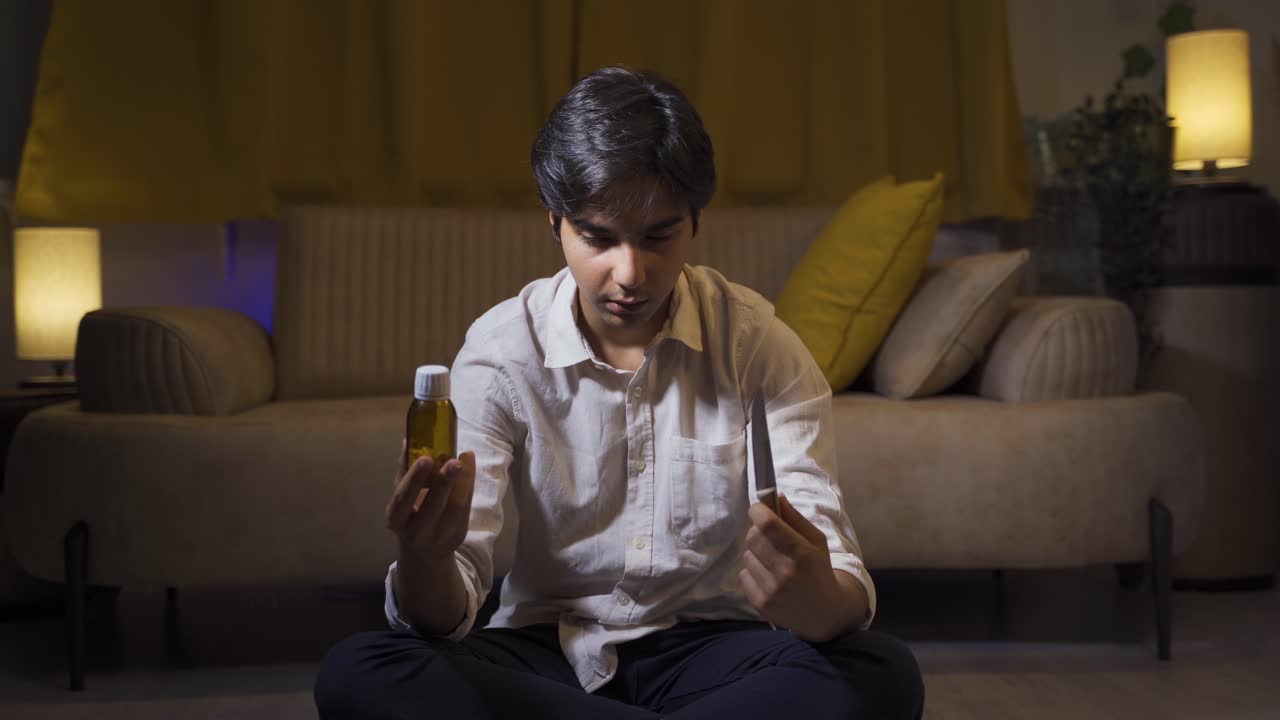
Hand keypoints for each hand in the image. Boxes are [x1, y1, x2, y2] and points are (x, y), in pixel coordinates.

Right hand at [386, 439, 475, 565]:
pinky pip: (466, 508)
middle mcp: (416, 531)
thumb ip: (404, 471)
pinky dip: (468, 486)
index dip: (414, 479)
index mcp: (396, 519)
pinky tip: (469, 468)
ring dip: (463, 481)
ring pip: (455, 507)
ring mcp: (440, 535)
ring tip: (465, 459)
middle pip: (433, 506)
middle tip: (454, 461)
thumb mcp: (402, 498)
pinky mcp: (458, 535)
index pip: (404, 499)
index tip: (426, 458)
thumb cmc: (410, 516)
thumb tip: (408, 439)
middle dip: (444, 482)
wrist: (424, 553)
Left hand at [740, 493, 860, 641]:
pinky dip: (753, 571)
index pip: (767, 524)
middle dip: (757, 531)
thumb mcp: (817, 541)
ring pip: (747, 555)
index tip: (759, 509)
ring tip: (771, 560)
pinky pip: (744, 574)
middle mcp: (785, 572)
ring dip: (755, 553)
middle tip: (768, 536)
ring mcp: (771, 589)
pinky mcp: (760, 603)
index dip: (758, 511)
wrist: (824, 612)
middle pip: (752, 537)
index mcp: (802, 552)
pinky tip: (768, 576)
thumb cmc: (819, 570)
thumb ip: (795, 518)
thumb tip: (776, 497)